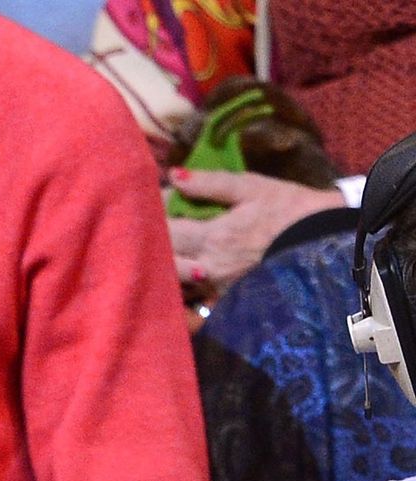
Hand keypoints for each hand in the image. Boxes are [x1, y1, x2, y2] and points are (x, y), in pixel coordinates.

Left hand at [166, 169, 345, 291]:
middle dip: (155, 242)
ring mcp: (216, 291)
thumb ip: (211, 183)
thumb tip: (173, 176)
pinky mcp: (226, 304)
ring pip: (173, 283)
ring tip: (169, 249)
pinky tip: (185, 273)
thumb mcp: (254, 188)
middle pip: (162, 260)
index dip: (154, 216)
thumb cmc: (291, 211)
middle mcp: (209, 270)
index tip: (156, 204)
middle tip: (156, 227)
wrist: (327, 245)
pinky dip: (182, 289)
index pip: (164, 230)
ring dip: (165, 266)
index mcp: (213, 238)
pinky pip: (192, 302)